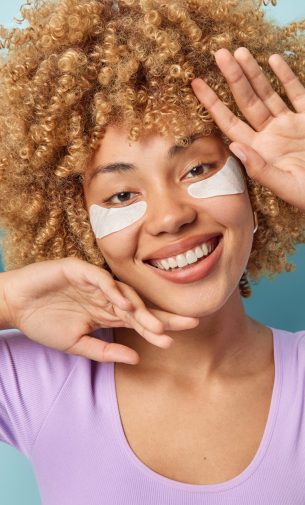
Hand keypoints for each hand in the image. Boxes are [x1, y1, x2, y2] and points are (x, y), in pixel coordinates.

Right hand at [2, 258, 198, 363]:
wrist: (15, 306)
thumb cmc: (44, 323)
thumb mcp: (77, 345)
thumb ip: (104, 351)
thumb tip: (136, 358)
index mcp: (107, 312)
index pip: (138, 320)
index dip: (157, 329)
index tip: (175, 340)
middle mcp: (106, 296)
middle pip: (140, 306)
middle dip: (163, 316)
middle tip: (189, 324)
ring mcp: (94, 282)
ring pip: (125, 293)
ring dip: (141, 309)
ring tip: (156, 326)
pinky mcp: (78, 269)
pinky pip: (100, 279)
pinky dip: (113, 290)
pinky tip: (126, 304)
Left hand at [191, 47, 304, 210]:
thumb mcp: (286, 186)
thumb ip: (260, 169)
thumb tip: (234, 147)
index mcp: (259, 151)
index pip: (229, 123)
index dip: (212, 103)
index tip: (196, 84)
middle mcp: (270, 135)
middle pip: (246, 101)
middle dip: (233, 78)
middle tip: (219, 54)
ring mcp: (290, 124)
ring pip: (268, 93)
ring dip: (254, 73)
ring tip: (240, 52)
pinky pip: (297, 93)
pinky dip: (286, 76)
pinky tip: (273, 60)